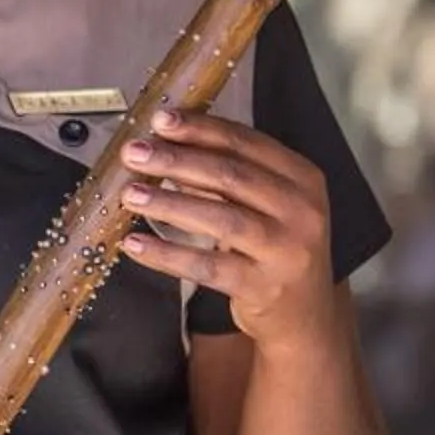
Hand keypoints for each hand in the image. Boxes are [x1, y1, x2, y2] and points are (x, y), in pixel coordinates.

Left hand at [120, 109, 338, 346]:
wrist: (304, 314)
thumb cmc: (275, 247)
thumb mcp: (264, 204)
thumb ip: (224, 176)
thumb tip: (166, 146)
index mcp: (303, 178)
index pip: (246, 143)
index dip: (200, 129)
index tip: (160, 120)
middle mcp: (302, 211)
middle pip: (231, 176)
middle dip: (177, 160)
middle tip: (135, 153)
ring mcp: (286, 251)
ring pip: (221, 219)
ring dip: (169, 204)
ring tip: (129, 195)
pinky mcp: (264, 286)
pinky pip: (206, 267)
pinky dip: (167, 255)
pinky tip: (135, 244)